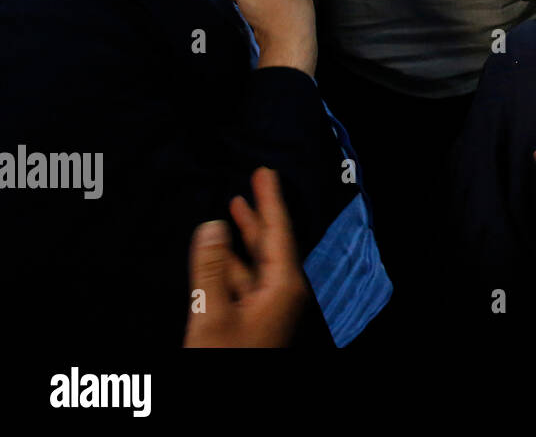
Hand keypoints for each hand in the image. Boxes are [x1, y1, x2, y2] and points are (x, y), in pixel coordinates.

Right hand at [183, 168, 308, 347]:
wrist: (230, 406)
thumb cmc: (224, 359)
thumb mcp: (211, 313)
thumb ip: (210, 268)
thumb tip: (213, 226)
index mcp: (282, 287)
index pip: (278, 232)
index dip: (270, 200)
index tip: (266, 173)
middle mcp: (281, 294)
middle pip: (272, 244)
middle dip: (261, 213)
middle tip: (255, 182)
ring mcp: (269, 309)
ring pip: (258, 262)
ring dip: (245, 236)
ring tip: (235, 208)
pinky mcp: (254, 321)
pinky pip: (246, 281)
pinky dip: (234, 262)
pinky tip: (222, 251)